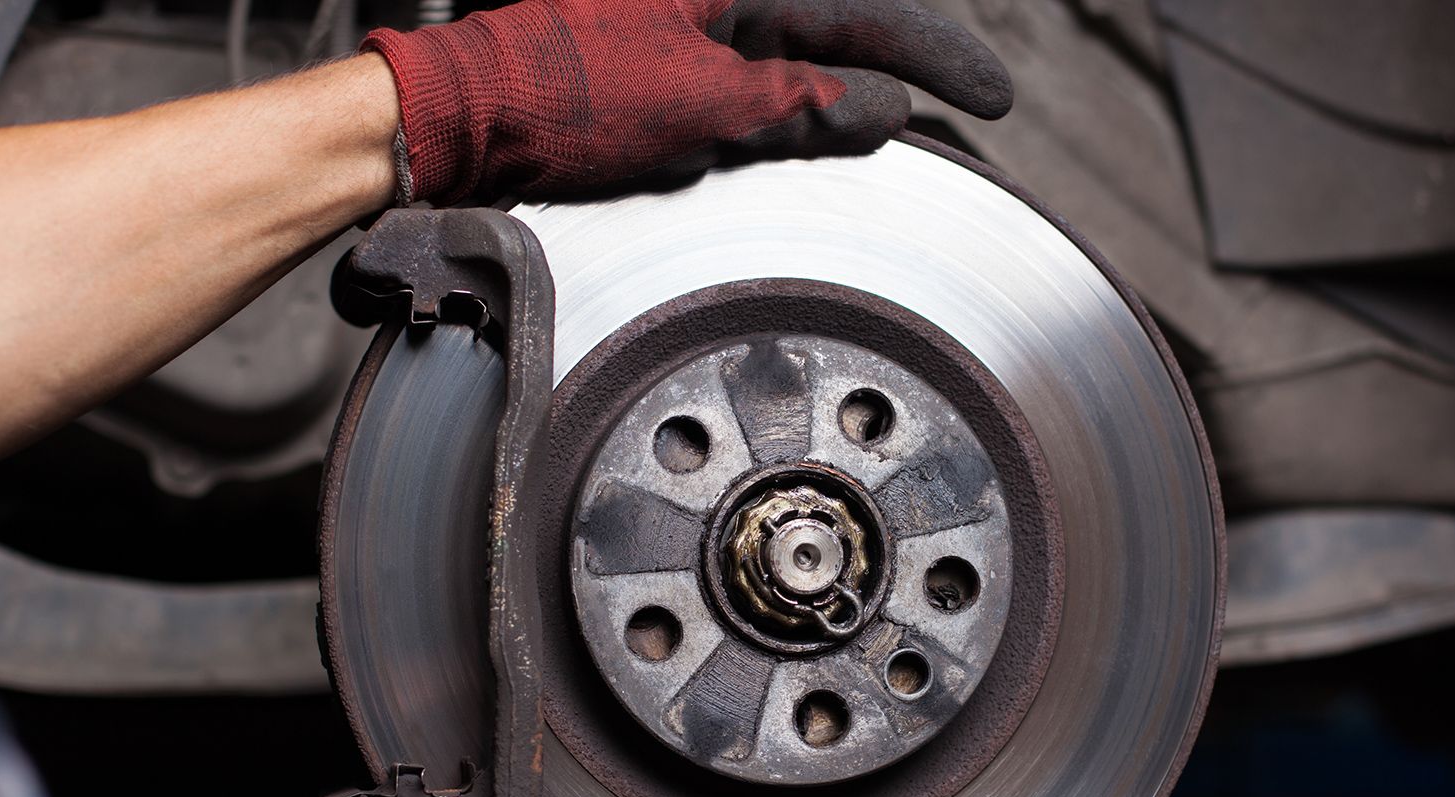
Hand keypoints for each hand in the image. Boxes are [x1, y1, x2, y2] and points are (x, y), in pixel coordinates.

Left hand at [362, 0, 1011, 203]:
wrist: (463, 116)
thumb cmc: (563, 96)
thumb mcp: (704, 106)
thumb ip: (801, 104)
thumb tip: (882, 108)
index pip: (864, 10)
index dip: (937, 52)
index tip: (992, 96)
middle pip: (843, 21)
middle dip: (912, 62)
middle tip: (976, 103)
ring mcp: (690, 21)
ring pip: (803, 50)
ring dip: (860, 87)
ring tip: (919, 122)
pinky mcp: (666, 58)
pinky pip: (758, 73)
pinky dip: (802, 103)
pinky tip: (829, 126)